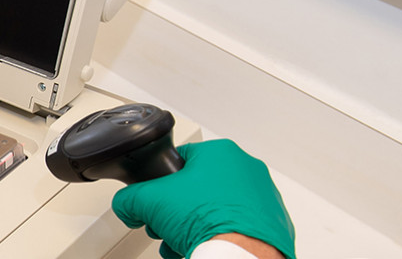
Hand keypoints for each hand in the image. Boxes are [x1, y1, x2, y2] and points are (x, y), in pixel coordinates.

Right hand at [111, 139, 295, 257]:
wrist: (240, 255)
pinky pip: (239, 226)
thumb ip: (129, 198)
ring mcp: (265, 197)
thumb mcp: (148, 201)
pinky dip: (221, 236)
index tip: (158, 201)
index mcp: (221, 152)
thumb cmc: (207, 221)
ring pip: (218, 208)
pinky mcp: (274, 224)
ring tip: (184, 242)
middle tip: (168, 225)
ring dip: (197, 225)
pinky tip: (205, 248)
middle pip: (199, 187)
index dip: (162, 183)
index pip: (180, 159)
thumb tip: (126, 205)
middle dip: (179, 209)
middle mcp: (247, 170)